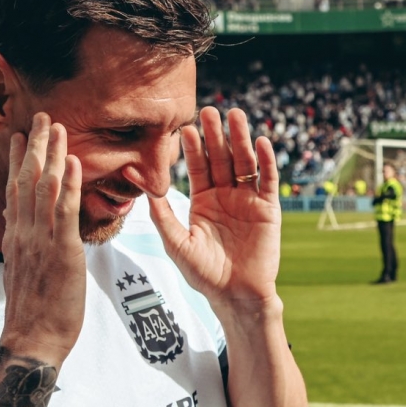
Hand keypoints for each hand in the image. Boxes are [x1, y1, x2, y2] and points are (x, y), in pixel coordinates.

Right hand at [0, 114, 85, 368]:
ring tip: (57, 127)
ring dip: (52, 155)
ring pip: (45, 189)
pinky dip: (70, 185)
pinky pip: (66, 212)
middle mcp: (24, 232)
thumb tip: (13, 223)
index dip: (18, 161)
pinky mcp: (62, 251)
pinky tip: (73, 162)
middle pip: (27, 180)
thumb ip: (18, 242)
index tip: (19, 136)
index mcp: (16, 237)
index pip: (15, 190)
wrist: (32, 338)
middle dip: (35, 146)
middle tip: (41, 116)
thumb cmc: (32, 311)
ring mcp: (41, 240)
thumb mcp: (19, 270)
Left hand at [149, 107, 280, 308]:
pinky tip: (261, 142)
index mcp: (204, 201)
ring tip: (235, 115)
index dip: (193, 148)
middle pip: (221, 158)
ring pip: (245, 163)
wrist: (236, 295)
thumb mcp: (176, 242)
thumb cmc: (204, 274)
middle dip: (216, 135)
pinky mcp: (269, 209)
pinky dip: (266, 161)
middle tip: (208, 110)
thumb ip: (160, 212)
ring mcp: (248, 201)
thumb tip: (137, 180)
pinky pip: (268, 180)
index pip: (198, 168)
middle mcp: (227, 196)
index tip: (184, 128)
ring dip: (241, 139)